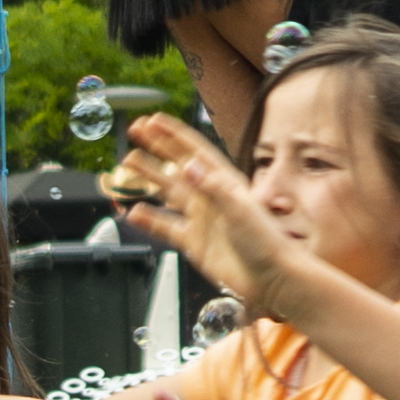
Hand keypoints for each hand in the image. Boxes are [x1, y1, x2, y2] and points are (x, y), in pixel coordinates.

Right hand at [111, 117, 284, 302]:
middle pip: (177, 165)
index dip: (173, 135)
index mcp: (224, 182)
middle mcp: (211, 197)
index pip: (194, 150)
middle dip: (156, 147)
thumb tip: (190, 167)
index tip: (153, 121)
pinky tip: (134, 212)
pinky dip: (149, 220)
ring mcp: (202, 219)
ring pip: (168, 192)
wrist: (271, 278)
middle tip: (136, 132)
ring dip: (149, 177)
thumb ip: (213, 188)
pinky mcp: (195, 241)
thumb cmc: (266, 242)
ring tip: (128, 164)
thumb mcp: (240, 209)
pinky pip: (166, 226)